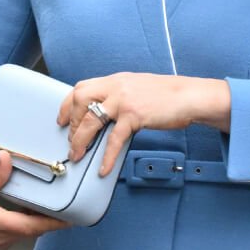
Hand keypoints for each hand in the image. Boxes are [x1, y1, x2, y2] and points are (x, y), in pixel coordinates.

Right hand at [0, 153, 67, 248]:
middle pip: (33, 231)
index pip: (29, 227)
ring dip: (41, 223)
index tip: (69, 219)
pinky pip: (19, 234)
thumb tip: (6, 158)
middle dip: (52, 221)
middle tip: (71, 207)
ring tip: (58, 207)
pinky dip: (30, 224)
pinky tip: (36, 212)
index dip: (51, 224)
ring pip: (27, 234)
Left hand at [58, 73, 230, 175]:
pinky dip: (106, 156)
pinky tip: (104, 168)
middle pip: (79, 99)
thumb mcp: (136, 88)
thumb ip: (119, 95)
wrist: (188, 96)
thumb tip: (104, 112)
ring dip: (80, 140)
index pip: (81, 87)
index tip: (62, 119)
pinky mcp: (134, 116)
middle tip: (72, 140)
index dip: (67, 104)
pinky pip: (114, 139)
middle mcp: (116, 87)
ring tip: (78, 155)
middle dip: (70, 122)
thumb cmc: (166, 95)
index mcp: (115, 80)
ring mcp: (124, 100)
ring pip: (90, 120)